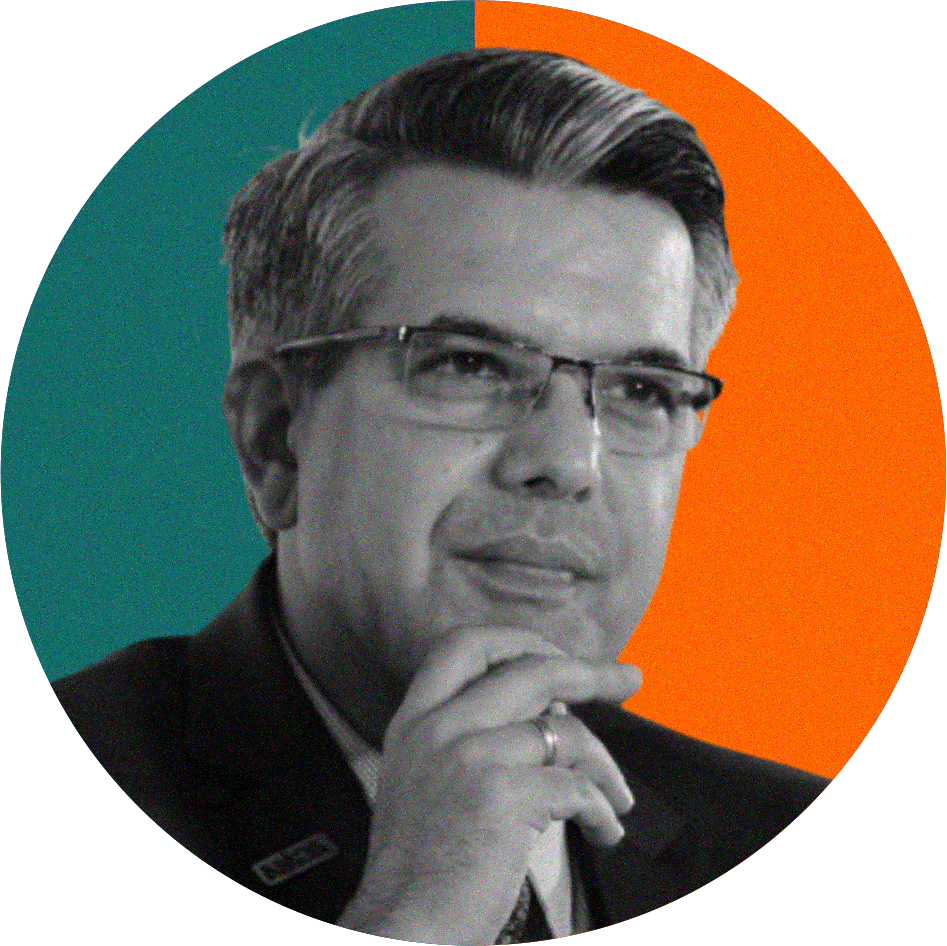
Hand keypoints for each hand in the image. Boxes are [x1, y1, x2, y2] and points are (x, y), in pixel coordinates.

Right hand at [337, 627, 641, 943]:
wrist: (401, 927)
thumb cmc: (420, 868)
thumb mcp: (423, 780)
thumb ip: (468, 738)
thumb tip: (546, 714)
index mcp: (415, 721)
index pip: (464, 645)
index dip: (518, 640)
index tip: (556, 654)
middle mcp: (439, 727)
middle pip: (528, 669)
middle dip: (588, 672)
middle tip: (626, 679)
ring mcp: (469, 756)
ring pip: (565, 730)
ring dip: (606, 765)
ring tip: (619, 799)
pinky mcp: (502, 795)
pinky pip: (576, 786)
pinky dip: (602, 809)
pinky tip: (605, 831)